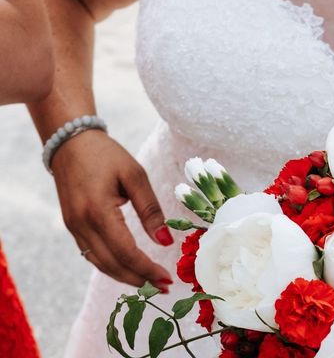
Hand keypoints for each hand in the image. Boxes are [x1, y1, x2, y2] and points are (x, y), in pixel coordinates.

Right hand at [51, 130, 173, 288]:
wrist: (70, 143)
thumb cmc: (107, 155)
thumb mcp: (135, 175)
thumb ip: (151, 210)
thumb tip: (166, 241)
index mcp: (98, 211)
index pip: (126, 252)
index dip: (147, 269)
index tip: (168, 279)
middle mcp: (82, 225)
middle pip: (112, 264)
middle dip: (139, 279)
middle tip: (164, 287)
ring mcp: (73, 228)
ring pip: (100, 263)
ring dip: (125, 276)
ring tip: (150, 283)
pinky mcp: (72, 226)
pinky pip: (92, 254)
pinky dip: (112, 265)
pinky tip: (129, 268)